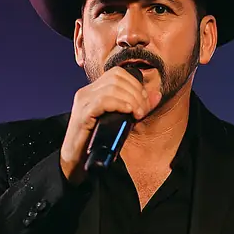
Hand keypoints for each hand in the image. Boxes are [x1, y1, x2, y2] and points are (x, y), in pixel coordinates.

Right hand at [59, 66, 161, 183]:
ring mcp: (83, 102)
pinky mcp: (82, 114)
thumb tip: (157, 95)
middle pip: (116, 78)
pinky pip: (103, 101)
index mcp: (94, 90)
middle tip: (142, 110)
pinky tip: (128, 112)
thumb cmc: (98, 140)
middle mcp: (87, 92)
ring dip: (131, 99)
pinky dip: (119, 104)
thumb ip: (138, 107)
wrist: (76, 159)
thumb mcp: (122, 120)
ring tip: (138, 114)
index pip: (118, 73)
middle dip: (136, 92)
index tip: (144, 102)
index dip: (135, 84)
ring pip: (112, 88)